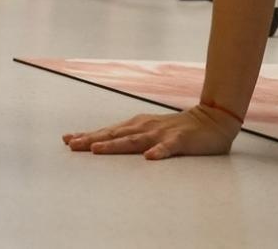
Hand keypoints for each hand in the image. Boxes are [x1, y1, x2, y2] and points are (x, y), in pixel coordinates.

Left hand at [63, 105, 239, 159]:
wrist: (210, 119)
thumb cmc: (175, 129)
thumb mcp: (148, 132)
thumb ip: (128, 137)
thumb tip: (102, 143)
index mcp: (136, 126)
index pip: (107, 131)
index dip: (87, 135)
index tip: (67, 139)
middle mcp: (145, 127)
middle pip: (114, 134)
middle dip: (91, 139)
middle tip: (72, 144)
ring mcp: (162, 133)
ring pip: (135, 140)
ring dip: (115, 144)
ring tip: (97, 149)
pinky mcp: (180, 140)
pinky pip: (168, 147)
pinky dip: (159, 151)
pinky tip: (150, 157)